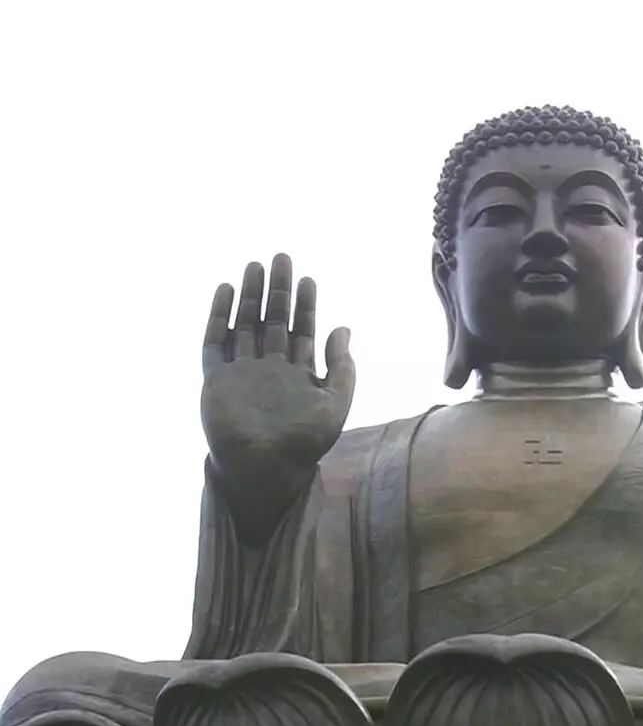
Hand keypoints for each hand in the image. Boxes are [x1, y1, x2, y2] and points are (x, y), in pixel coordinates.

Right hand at [201, 254, 354, 527]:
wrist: (266, 468)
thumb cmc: (304, 443)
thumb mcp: (335, 404)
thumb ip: (342, 367)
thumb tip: (344, 328)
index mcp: (297, 376)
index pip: (302, 332)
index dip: (305, 305)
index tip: (308, 279)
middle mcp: (269, 371)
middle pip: (273, 321)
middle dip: (278, 291)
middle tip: (281, 258)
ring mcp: (241, 374)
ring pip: (245, 325)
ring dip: (250, 296)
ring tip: (255, 265)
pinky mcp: (217, 381)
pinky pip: (215, 342)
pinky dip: (219, 316)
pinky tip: (226, 290)